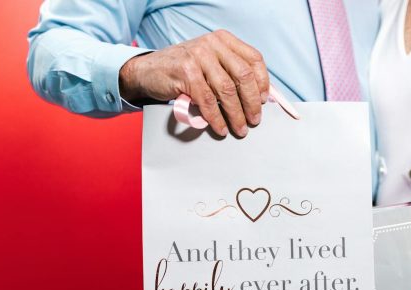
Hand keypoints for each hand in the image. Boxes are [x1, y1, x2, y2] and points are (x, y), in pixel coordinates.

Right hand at [119, 30, 268, 136]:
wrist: (147, 71)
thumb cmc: (183, 71)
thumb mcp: (210, 63)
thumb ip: (230, 72)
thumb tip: (258, 97)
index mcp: (223, 40)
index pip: (254, 59)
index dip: (262, 82)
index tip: (263, 101)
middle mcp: (212, 44)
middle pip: (243, 75)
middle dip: (252, 102)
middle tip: (254, 120)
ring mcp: (198, 56)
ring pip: (227, 90)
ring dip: (236, 114)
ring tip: (240, 129)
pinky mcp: (185, 72)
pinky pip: (207, 100)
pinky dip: (216, 117)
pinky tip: (221, 127)